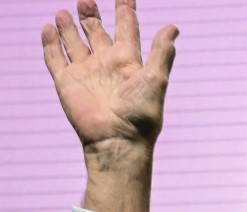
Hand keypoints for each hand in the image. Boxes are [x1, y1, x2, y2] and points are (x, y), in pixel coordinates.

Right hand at [42, 0, 177, 211]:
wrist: (118, 140)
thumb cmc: (141, 114)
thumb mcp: (156, 80)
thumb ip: (161, 53)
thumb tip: (173, 27)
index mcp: (128, 61)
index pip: (126, 28)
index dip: (125, 11)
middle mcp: (106, 63)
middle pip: (97, 32)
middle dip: (92, 15)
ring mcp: (85, 72)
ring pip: (74, 42)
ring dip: (69, 27)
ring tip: (63, 11)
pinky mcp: (66, 82)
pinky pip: (55, 58)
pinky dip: (50, 44)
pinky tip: (48, 29)